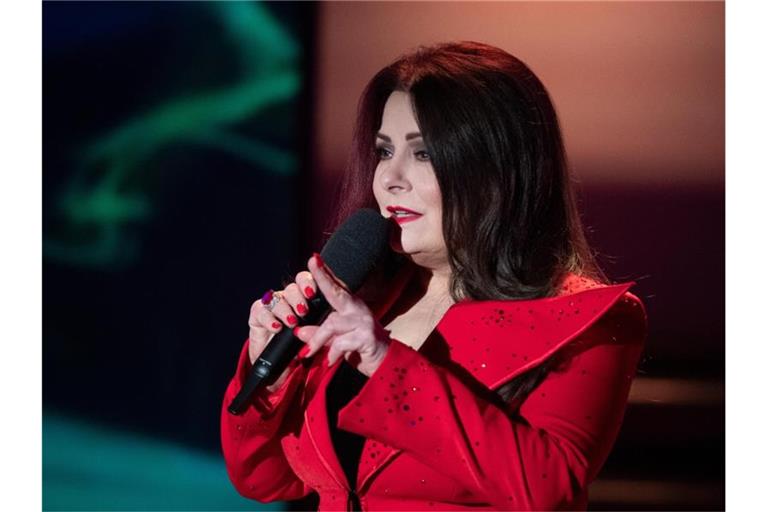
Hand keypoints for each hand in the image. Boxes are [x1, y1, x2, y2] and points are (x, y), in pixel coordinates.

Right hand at [247, 269, 316, 391]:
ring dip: (285, 309)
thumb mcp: (316, 341)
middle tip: (303, 310)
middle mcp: (288, 300)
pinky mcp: (257, 316)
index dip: (308, 282)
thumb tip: (327, 323)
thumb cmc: (301, 352)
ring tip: (292, 322)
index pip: (307, 282)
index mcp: (305, 301)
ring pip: (277, 297)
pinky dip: (269, 319)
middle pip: (292, 287)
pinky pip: (260, 310)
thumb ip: (321, 330)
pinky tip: (277, 328)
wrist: (280, 370)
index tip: (312, 292)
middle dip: (298, 296)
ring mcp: (272, 306)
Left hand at [293, 254, 390, 376]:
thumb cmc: (360, 350)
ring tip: (308, 352)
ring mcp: (364, 322)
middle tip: (311, 262)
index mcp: (350, 307)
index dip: (324, 273)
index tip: (313, 259)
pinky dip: (332, 352)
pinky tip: (330, 360)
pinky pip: (341, 342)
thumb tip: (299, 332)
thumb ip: (319, 334)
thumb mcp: (335, 342)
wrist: (385, 365)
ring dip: (317, 339)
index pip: (335, 288)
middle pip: (337, 293)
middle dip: (323, 278)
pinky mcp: (367, 337)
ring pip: (332, 323)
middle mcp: (358, 310)